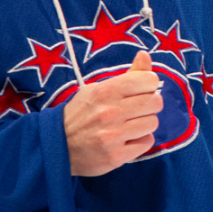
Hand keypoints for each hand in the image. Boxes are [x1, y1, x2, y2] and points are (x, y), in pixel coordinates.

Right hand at [63, 50, 163, 176]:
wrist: (56, 146)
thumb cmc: (81, 114)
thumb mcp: (98, 89)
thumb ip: (127, 75)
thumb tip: (145, 54)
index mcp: (106, 91)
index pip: (149, 80)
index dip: (148, 85)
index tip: (141, 91)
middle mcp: (110, 112)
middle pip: (155, 102)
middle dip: (150, 105)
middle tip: (137, 110)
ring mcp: (113, 135)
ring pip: (153, 123)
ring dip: (145, 124)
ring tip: (129, 126)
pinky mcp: (116, 156)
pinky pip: (146, 143)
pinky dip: (139, 141)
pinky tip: (126, 140)